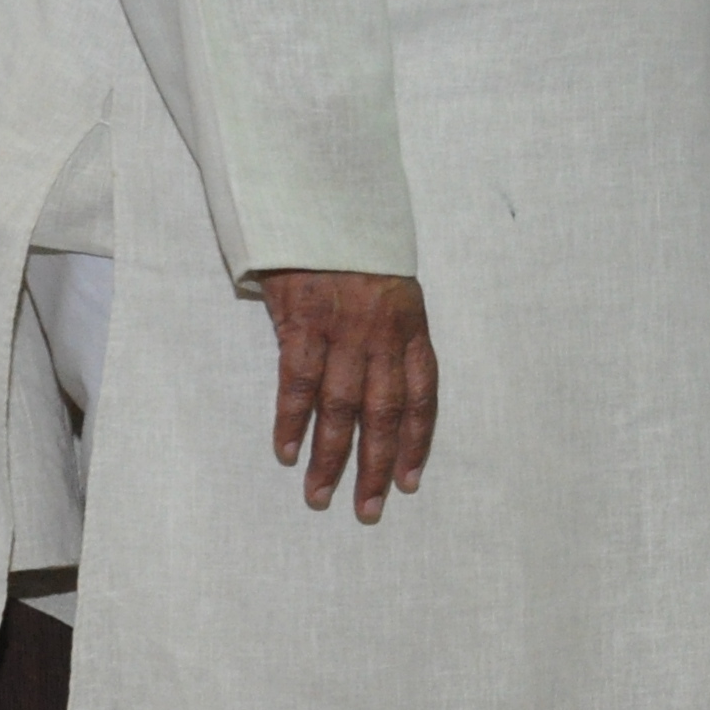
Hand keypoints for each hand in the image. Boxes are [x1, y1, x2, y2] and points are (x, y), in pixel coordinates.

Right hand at [260, 269, 437, 521]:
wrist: (322, 198)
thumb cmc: (355, 244)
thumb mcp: (390, 285)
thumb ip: (391, 332)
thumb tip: (383, 382)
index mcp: (410, 326)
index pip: (422, 396)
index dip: (416, 442)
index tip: (408, 482)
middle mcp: (383, 334)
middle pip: (384, 413)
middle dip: (376, 467)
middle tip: (367, 511)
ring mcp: (343, 329)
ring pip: (341, 407)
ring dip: (331, 457)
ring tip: (320, 496)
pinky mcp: (303, 321)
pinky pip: (298, 382)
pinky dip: (292, 420)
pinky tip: (287, 451)